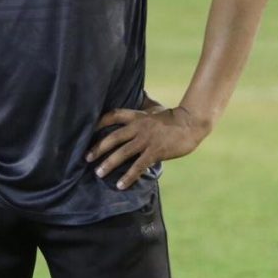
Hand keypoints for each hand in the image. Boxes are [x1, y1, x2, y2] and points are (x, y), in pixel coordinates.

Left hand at [84, 105, 210, 189]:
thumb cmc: (173, 116)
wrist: (191, 123)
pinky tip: (120, 185)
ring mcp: (146, 140)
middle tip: (86, 158)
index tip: (88, 130)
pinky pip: (138, 166)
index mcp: (137, 116)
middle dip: (98, 148)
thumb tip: (142, 93)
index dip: (99, 122)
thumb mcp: (155, 108)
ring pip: (123, 152)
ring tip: (98, 173)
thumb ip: (146, 104)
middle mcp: (138, 127)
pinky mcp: (155, 152)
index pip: (113, 115)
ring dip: (109, 163)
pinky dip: (128, 176)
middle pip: (113, 137)